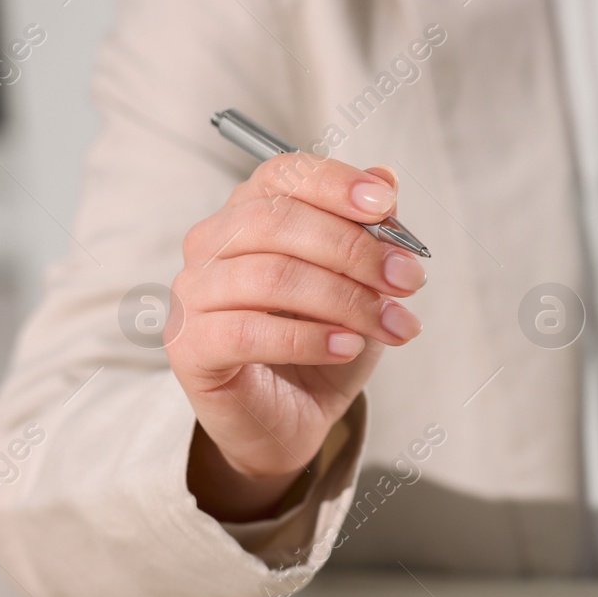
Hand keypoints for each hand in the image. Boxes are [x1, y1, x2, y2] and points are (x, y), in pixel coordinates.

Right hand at [167, 154, 426, 521]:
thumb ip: (370, 234)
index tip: (385, 205)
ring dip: (345, 300)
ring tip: (391, 325)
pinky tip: (349, 347)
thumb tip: (387, 176)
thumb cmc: (324, 346)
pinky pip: (249, 331)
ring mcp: (193, 294)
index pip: (283, 175)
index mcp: (249, 215)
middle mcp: (212, 244)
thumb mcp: (362, 288)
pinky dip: (310, 338)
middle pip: (278, 222)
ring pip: (270, 277)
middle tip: (408, 280)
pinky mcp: (190, 346)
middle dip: (355, 250)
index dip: (334, 184)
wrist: (293, 421)